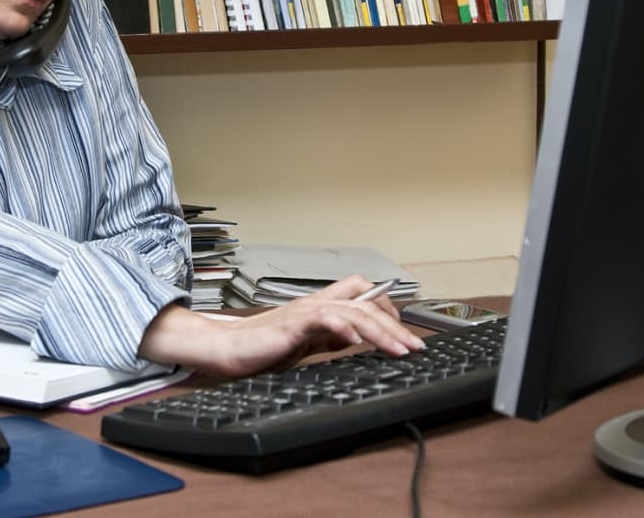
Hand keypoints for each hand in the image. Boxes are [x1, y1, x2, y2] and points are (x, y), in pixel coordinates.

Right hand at [138, 275, 426, 376]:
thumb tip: (354, 338)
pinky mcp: (292, 325)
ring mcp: (305, 312)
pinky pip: (322, 319)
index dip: (387, 309)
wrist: (229, 348)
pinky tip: (354, 341)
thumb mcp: (306, 342)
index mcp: (320, 306)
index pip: (362, 294)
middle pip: (365, 302)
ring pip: (352, 311)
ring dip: (380, 331)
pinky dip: (341, 328)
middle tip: (414, 346)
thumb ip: (329, 337)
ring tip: (398, 349)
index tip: (405, 333)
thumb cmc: (262, 346)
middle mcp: (316, 303)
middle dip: (395, 324)